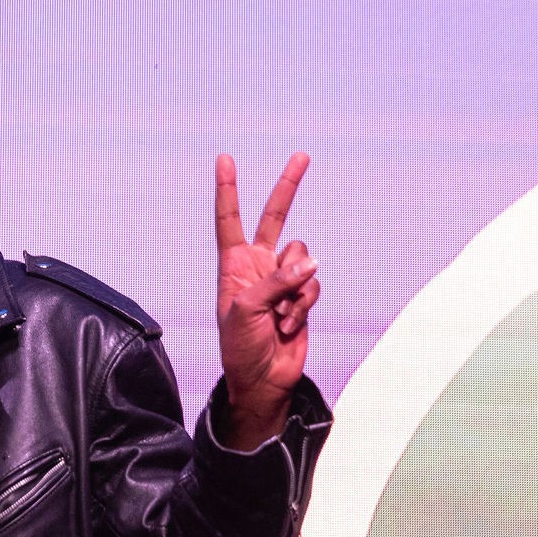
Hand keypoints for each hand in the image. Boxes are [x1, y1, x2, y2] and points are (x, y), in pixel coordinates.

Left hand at [214, 152, 320, 448]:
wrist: (262, 380)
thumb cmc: (241, 348)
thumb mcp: (246, 311)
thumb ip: (276, 282)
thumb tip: (311, 262)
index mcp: (232, 265)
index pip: (229, 220)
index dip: (227, 190)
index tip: (224, 159)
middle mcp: (257, 266)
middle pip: (274, 218)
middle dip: (288, 187)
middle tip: (302, 156)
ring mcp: (282, 280)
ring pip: (303, 258)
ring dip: (294, 289)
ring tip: (277, 317)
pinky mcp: (302, 296)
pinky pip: (313, 285)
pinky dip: (303, 305)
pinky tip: (288, 326)